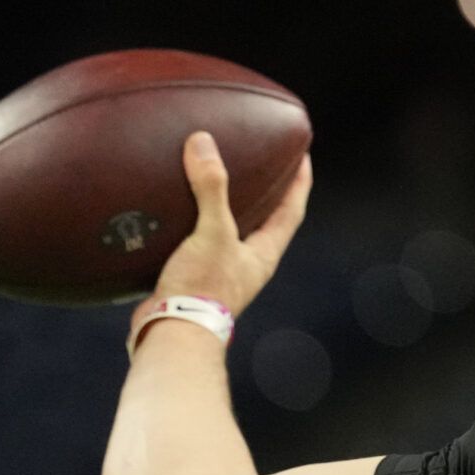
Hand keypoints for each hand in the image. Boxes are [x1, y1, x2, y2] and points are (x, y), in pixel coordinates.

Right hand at [149, 131, 311, 315]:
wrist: (172, 332)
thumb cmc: (202, 288)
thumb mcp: (212, 232)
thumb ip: (212, 188)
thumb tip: (204, 143)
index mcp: (264, 253)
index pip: (292, 211)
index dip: (299, 183)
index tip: (302, 156)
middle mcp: (248, 263)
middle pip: (266, 220)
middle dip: (267, 192)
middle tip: (262, 162)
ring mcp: (223, 271)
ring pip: (231, 230)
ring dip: (228, 206)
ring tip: (218, 179)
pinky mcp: (195, 275)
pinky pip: (200, 239)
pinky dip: (195, 220)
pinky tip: (178, 208)